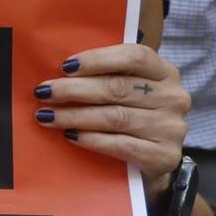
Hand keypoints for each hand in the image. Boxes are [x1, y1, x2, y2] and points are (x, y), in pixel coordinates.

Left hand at [32, 43, 189, 183]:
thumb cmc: (132, 115)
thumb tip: (60, 71)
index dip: (98, 59)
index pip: (135, 56)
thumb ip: (104, 76)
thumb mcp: (127, 89)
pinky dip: (92, 139)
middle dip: (74, 90)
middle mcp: (173, 97)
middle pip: (118, 88)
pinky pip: (121, 145)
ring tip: (47, 116)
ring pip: (116, 117)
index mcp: (164, 72)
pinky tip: (70, 136)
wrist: (153, 160)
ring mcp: (171, 127)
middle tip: (43, 93)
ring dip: (75, 116)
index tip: (64, 67)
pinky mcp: (164, 155)